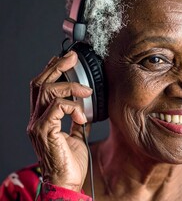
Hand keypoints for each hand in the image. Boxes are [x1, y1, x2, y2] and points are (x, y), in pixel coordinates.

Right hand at [27, 51, 92, 191]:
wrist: (66, 183)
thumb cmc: (70, 162)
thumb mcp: (77, 136)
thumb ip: (78, 121)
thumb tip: (86, 109)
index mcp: (43, 119)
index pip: (42, 88)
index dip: (52, 71)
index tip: (66, 60)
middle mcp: (36, 119)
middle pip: (40, 84)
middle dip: (57, 66)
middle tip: (72, 57)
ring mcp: (38, 125)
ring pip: (47, 91)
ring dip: (70, 86)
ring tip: (86, 91)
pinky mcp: (45, 131)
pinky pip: (56, 107)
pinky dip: (72, 106)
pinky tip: (82, 115)